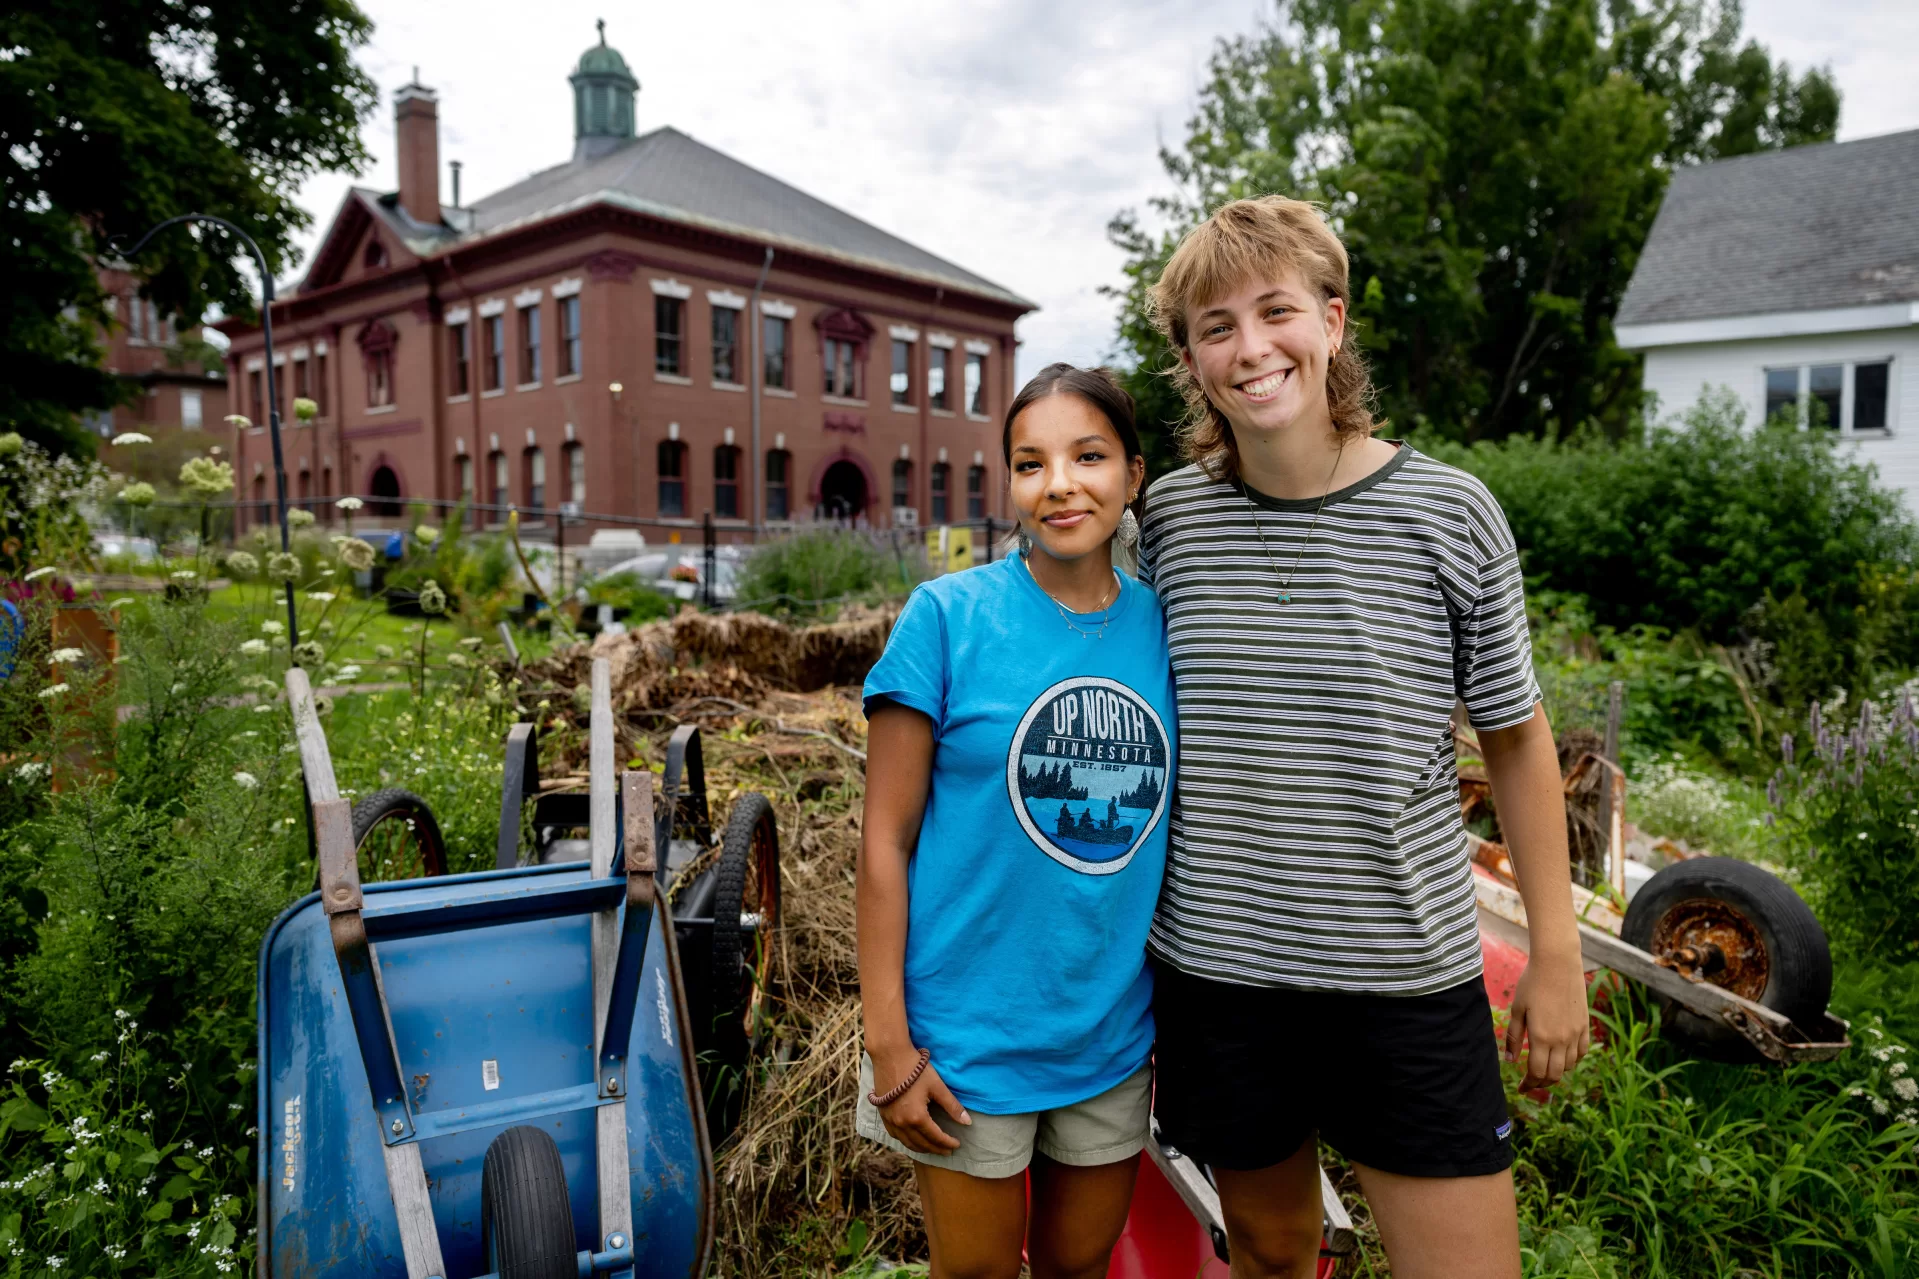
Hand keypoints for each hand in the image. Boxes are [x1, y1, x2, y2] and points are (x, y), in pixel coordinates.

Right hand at [874, 1051, 969, 1154]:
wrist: (889, 1055)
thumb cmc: (915, 1069)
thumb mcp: (937, 1086)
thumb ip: (952, 1106)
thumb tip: (968, 1122)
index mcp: (916, 1117)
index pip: (935, 1137)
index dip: (948, 1143)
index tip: (957, 1145)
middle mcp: (901, 1123)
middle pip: (921, 1144)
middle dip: (936, 1149)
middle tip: (947, 1150)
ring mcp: (890, 1120)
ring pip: (907, 1143)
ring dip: (921, 1148)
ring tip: (933, 1148)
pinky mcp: (883, 1115)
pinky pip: (895, 1135)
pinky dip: (906, 1141)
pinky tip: (912, 1139)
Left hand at [1506, 951, 1589, 1089]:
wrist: (1558, 963)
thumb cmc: (1532, 983)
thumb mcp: (1517, 1009)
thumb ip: (1515, 1037)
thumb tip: (1511, 1061)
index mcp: (1541, 1037)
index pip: (1537, 1072)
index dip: (1529, 1083)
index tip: (1521, 1087)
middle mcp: (1561, 1039)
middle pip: (1554, 1074)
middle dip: (1542, 1082)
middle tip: (1531, 1081)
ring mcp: (1576, 1033)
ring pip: (1569, 1065)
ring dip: (1557, 1071)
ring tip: (1545, 1068)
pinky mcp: (1585, 1025)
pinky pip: (1582, 1052)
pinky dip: (1573, 1060)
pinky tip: (1563, 1057)